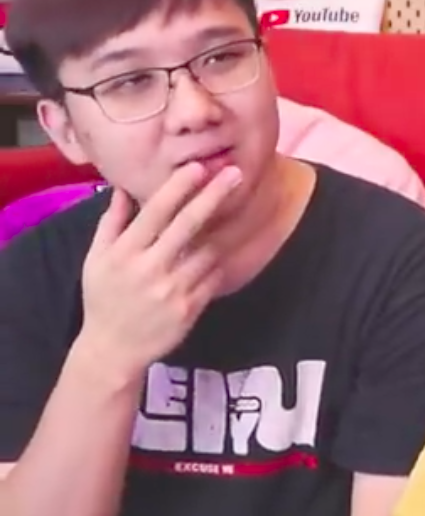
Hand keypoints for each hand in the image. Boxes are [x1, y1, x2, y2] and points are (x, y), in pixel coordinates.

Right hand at [76, 163, 242, 371]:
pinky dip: (218, 262)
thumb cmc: (104, 297)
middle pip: (188, 225)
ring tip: (234, 212)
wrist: (113, 349)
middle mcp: (150, 268)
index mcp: (125, 253)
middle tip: (235, 173)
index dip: (178, 188)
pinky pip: (214, 276)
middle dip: (213, 196)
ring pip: (208, 250)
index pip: (155, 212)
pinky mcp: (191, 308)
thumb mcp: (97, 258)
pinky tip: (221, 252)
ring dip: (221, 230)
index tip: (198, 167)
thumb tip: (123, 188)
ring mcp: (173, 290)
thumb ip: (112, 222)